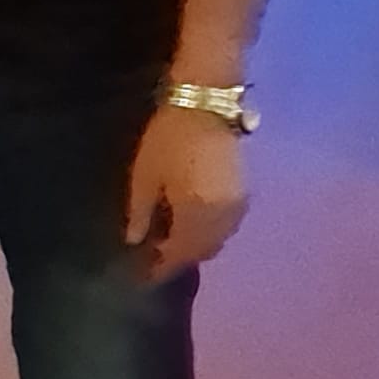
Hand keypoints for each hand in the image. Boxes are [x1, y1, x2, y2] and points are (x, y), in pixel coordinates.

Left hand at [126, 104, 248, 282]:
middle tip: (155, 259)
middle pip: (202, 251)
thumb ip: (141, 212)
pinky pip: (227, 226)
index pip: (179, 253)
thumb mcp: (146, 175)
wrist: (206, 102)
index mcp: (197, 213)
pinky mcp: (244, 192)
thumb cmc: (168, 136)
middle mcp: (223, 216)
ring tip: (171, 242)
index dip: (161, 267)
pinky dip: (210, 232)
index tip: (143, 275)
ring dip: (196, 246)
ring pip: (217, 240)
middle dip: (179, 258)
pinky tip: (192, 224)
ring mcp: (238, 204)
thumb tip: (135, 241)